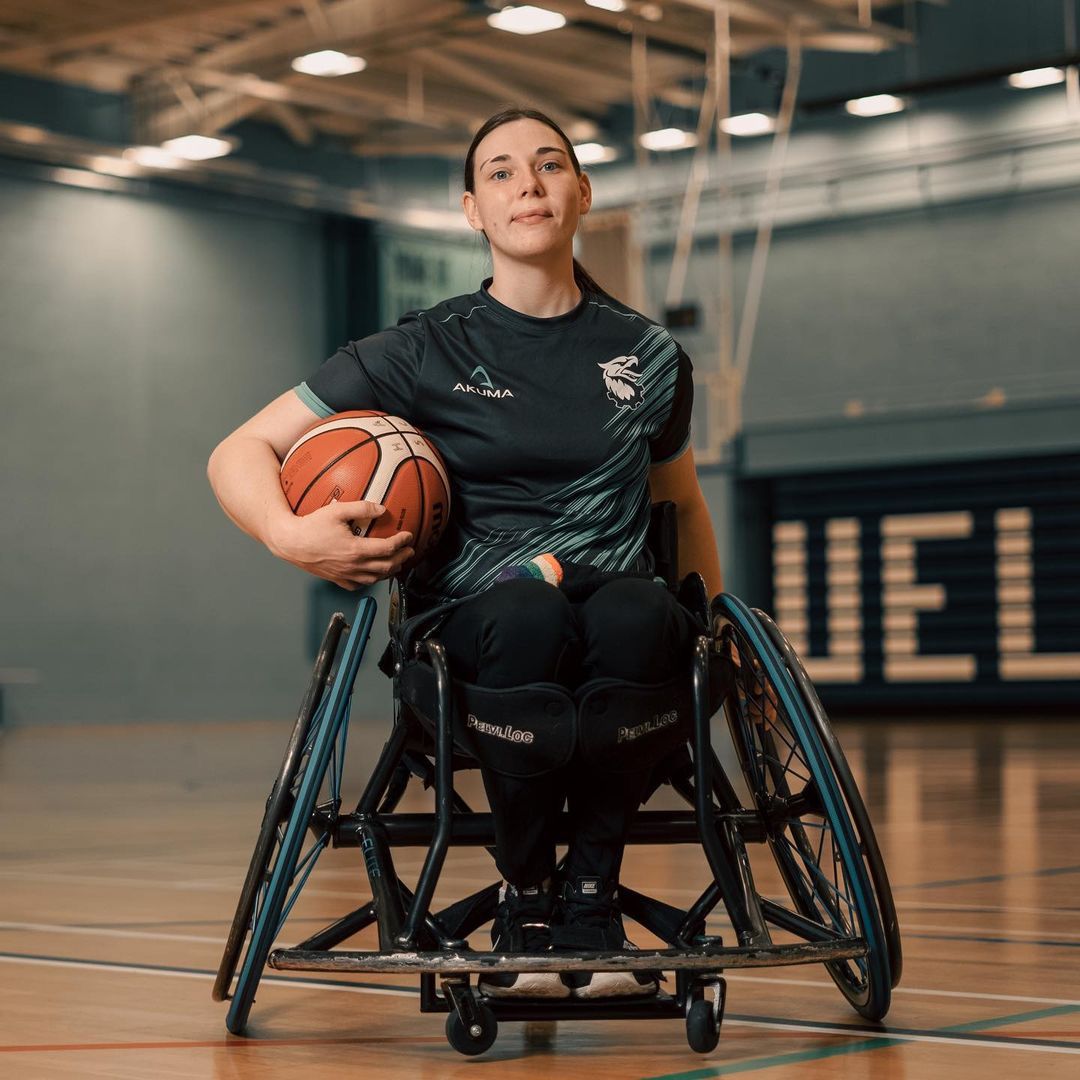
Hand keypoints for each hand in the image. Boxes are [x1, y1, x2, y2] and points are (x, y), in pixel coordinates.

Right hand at [271, 499, 414, 590]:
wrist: (289, 543)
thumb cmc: (310, 526)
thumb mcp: (336, 510)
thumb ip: (361, 508)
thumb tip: (381, 509)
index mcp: (355, 550)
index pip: (387, 549)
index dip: (402, 543)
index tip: (408, 536)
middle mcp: (353, 566)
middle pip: (386, 567)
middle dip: (402, 559)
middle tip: (409, 551)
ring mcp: (345, 575)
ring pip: (375, 578)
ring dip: (389, 571)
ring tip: (397, 564)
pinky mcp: (336, 580)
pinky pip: (358, 584)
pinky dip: (370, 580)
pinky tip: (372, 574)